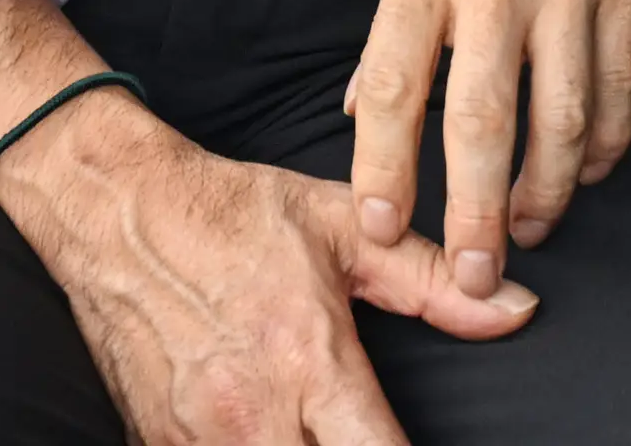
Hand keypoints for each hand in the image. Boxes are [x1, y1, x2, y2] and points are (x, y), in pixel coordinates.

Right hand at [0, 93, 534, 445]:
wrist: (113, 209)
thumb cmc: (230, 213)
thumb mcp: (340, 228)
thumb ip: (432, 281)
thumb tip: (516, 309)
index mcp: (308, 362)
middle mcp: (253, 416)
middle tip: (366, 441)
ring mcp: (197, 442)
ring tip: (319, 439)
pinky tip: (270, 437)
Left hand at [348, 0, 630, 298]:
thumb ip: (396, 13)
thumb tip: (362, 103)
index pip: (389, 86)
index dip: (379, 169)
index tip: (374, 225)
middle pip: (479, 123)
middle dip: (470, 215)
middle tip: (466, 275)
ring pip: (560, 119)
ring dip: (544, 192)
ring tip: (525, 228)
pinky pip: (620, 85)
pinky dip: (605, 142)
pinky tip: (586, 167)